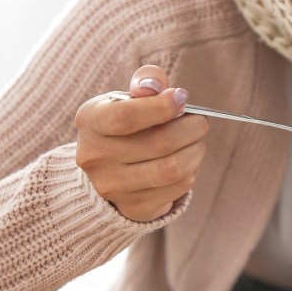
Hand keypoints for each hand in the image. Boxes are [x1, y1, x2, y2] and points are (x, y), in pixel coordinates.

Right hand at [74, 65, 208, 221]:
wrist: (109, 171)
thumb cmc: (125, 125)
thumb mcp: (126, 98)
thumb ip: (144, 82)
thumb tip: (156, 85)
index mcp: (91, 121)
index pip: (125, 117)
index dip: (160, 107)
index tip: (182, 98)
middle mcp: (95, 157)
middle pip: (158, 143)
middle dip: (191, 129)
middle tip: (200, 122)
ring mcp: (113, 186)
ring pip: (172, 169)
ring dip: (195, 152)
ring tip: (197, 142)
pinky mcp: (134, 208)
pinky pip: (177, 188)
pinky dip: (191, 172)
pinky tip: (187, 162)